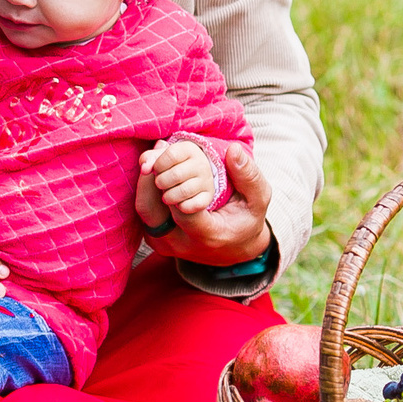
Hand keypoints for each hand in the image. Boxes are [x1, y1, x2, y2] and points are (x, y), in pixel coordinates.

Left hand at [136, 141, 274, 268]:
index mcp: (207, 235)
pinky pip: (144, 213)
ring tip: (156, 157)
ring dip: (145, 181)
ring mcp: (165, 244)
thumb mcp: (258, 200)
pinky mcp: (155, 240)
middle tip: (158, 150)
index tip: (176, 157)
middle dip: (150, 177)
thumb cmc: (246, 221)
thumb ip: (249, 176)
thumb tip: (233, 150)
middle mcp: (180, 243)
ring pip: (143, 210)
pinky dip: (146, 190)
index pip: (181, 208)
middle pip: (151, 209)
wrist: (234, 251)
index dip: (174, 180)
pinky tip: (155, 171)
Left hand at [148, 141, 221, 217]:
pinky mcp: (209, 196)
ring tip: (165, 196)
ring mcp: (206, 180)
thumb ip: (147, 159)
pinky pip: (194, 205)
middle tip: (160, 184)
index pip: (171, 155)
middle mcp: (201, 163)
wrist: (185, 182)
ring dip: (169, 197)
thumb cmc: (167, 168)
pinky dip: (182, 207)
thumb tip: (144, 169)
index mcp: (189, 148)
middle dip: (161, 182)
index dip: (158, 165)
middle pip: (176, 174)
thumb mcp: (156, 159)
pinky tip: (178, 204)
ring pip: (184, 191)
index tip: (156, 170)